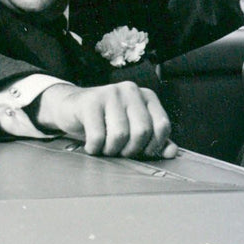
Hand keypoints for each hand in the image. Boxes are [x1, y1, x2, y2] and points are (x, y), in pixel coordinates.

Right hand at [35, 81, 177, 158]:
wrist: (72, 107)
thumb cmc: (106, 121)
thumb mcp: (133, 129)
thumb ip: (155, 140)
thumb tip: (172, 152)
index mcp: (147, 96)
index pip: (162, 125)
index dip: (154, 146)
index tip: (142, 152)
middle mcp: (131, 91)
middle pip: (142, 131)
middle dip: (131, 150)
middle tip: (120, 151)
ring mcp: (111, 93)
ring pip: (120, 135)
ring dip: (111, 150)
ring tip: (105, 147)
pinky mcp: (90, 101)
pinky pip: (98, 136)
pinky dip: (94, 148)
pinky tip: (92, 146)